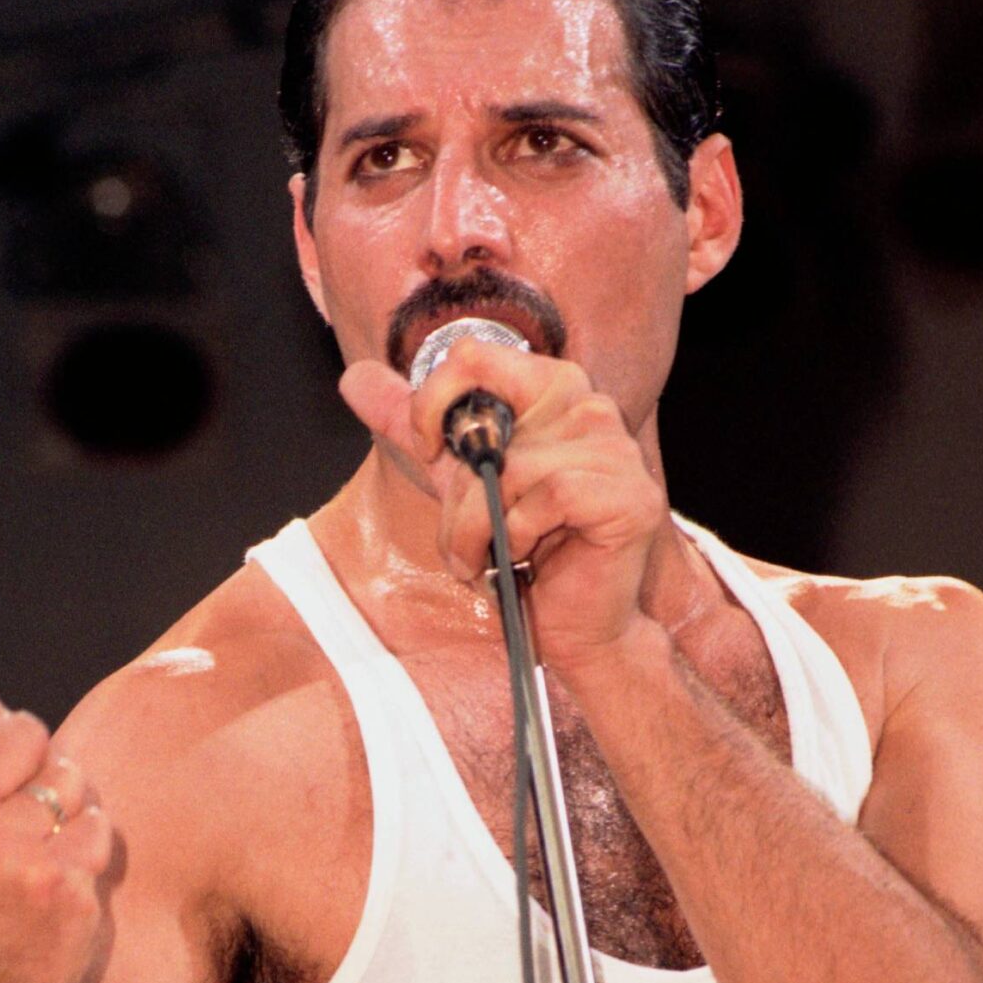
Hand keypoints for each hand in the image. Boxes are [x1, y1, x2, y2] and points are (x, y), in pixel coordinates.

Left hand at [339, 335, 671, 678]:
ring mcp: (616, 450)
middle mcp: (590, 408)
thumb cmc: (524, 553)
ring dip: (481, 529)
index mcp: (553, 391)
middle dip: (460, 494)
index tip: (430, 450)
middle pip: (484, 424)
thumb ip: (411, 423)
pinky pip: (546, 498)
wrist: (573, 626)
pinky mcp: (629, 495)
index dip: (434, 404)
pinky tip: (530, 558)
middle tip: (467, 539)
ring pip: (511, 470)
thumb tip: (354, 378)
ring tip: (491, 558)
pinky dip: (521, 537)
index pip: (474, 356)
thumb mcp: (456, 479)